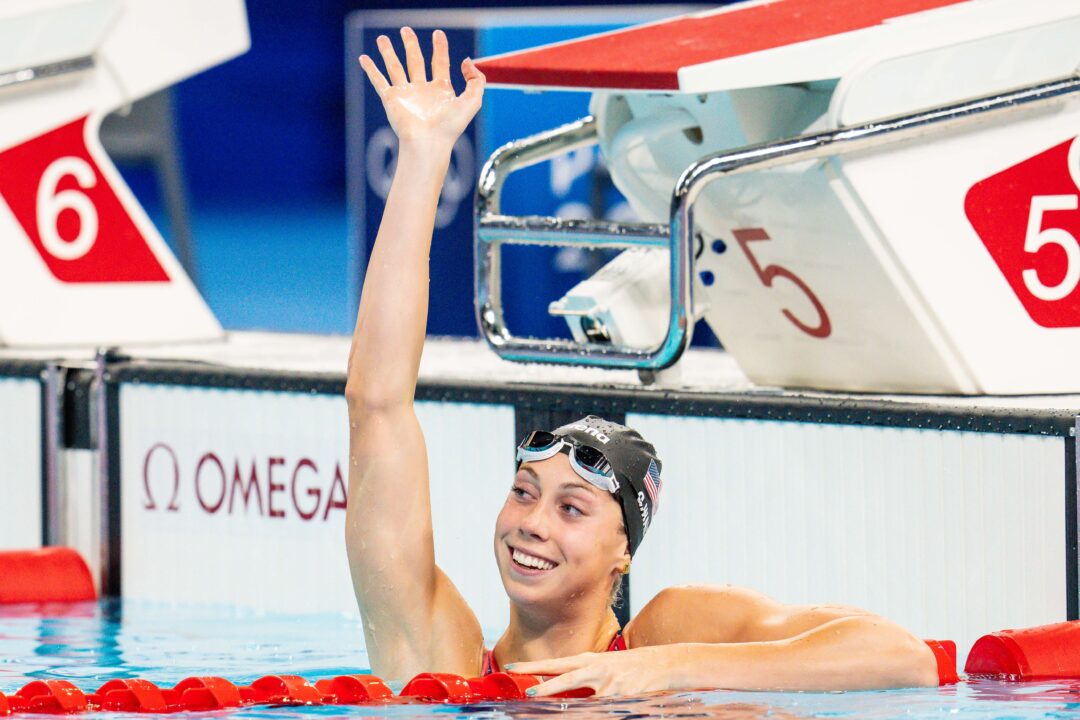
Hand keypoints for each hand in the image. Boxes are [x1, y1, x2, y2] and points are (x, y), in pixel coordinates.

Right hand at [359, 28, 483, 150]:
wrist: (428, 143)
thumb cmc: (450, 127)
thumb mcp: (473, 101)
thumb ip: (476, 80)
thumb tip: (466, 61)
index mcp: (441, 90)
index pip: (440, 63)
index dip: (440, 48)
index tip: (438, 34)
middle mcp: (422, 90)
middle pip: (415, 61)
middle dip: (410, 45)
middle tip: (406, 30)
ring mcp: (406, 95)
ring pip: (395, 67)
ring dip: (388, 52)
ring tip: (382, 38)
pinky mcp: (391, 100)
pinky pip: (379, 81)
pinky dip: (371, 70)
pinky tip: (364, 58)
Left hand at [507, 646, 678, 697]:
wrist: (660, 663)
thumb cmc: (626, 667)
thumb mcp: (601, 666)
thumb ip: (580, 676)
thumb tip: (553, 689)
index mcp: (588, 661)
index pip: (555, 663)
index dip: (533, 666)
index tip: (512, 668)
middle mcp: (596, 669)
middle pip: (566, 676)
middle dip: (547, 686)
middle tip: (529, 692)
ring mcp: (610, 684)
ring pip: (583, 700)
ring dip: (567, 709)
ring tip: (549, 709)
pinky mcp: (622, 698)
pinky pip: (602, 711)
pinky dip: (593, 714)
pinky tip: (591, 712)